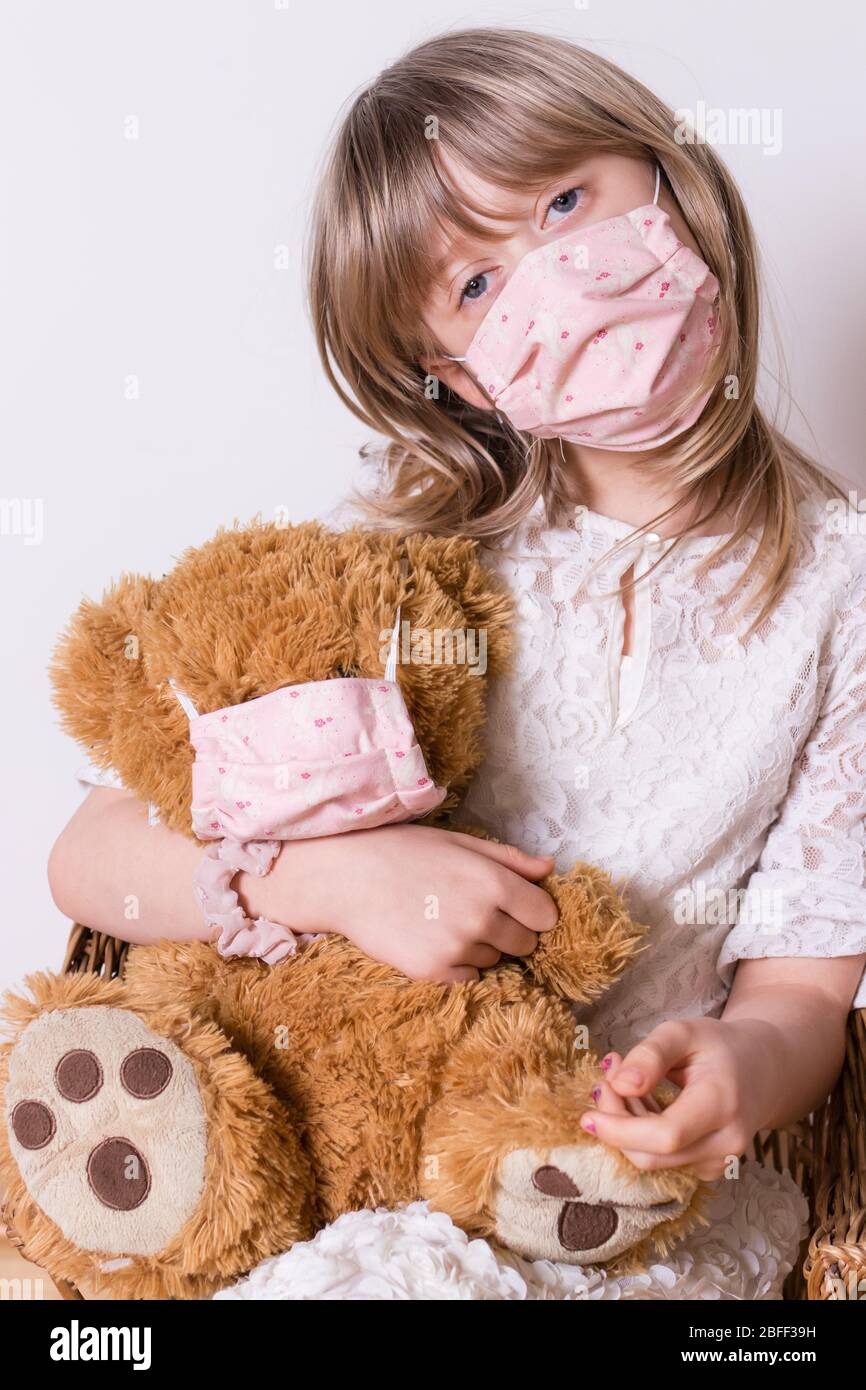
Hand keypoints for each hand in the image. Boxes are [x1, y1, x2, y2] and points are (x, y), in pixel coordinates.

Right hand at [243, 823, 558, 982]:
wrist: (345, 878)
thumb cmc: (402, 851)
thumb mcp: (458, 842)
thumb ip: (508, 859)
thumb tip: (549, 869)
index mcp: (493, 882)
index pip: (545, 915)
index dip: (533, 910)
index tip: (517, 906)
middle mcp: (482, 918)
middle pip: (526, 943)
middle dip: (510, 930)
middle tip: (476, 911)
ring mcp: (458, 948)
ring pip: (496, 960)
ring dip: (481, 945)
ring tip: (444, 919)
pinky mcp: (434, 972)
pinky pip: (468, 976)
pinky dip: (458, 962)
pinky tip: (432, 937)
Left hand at [579, 1017, 782, 1179]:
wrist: (763, 1069)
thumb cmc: (718, 1046)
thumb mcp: (683, 1033)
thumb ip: (650, 1054)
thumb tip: (620, 1084)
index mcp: (722, 1103)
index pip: (666, 1135)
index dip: (620, 1129)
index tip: (588, 1111)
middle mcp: (726, 1142)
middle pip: (652, 1155)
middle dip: (615, 1123)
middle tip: (605, 1081)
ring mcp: (721, 1161)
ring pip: (653, 1161)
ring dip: (626, 1127)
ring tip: (629, 1085)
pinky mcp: (710, 1169)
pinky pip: (664, 1162)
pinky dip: (643, 1137)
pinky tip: (646, 1106)